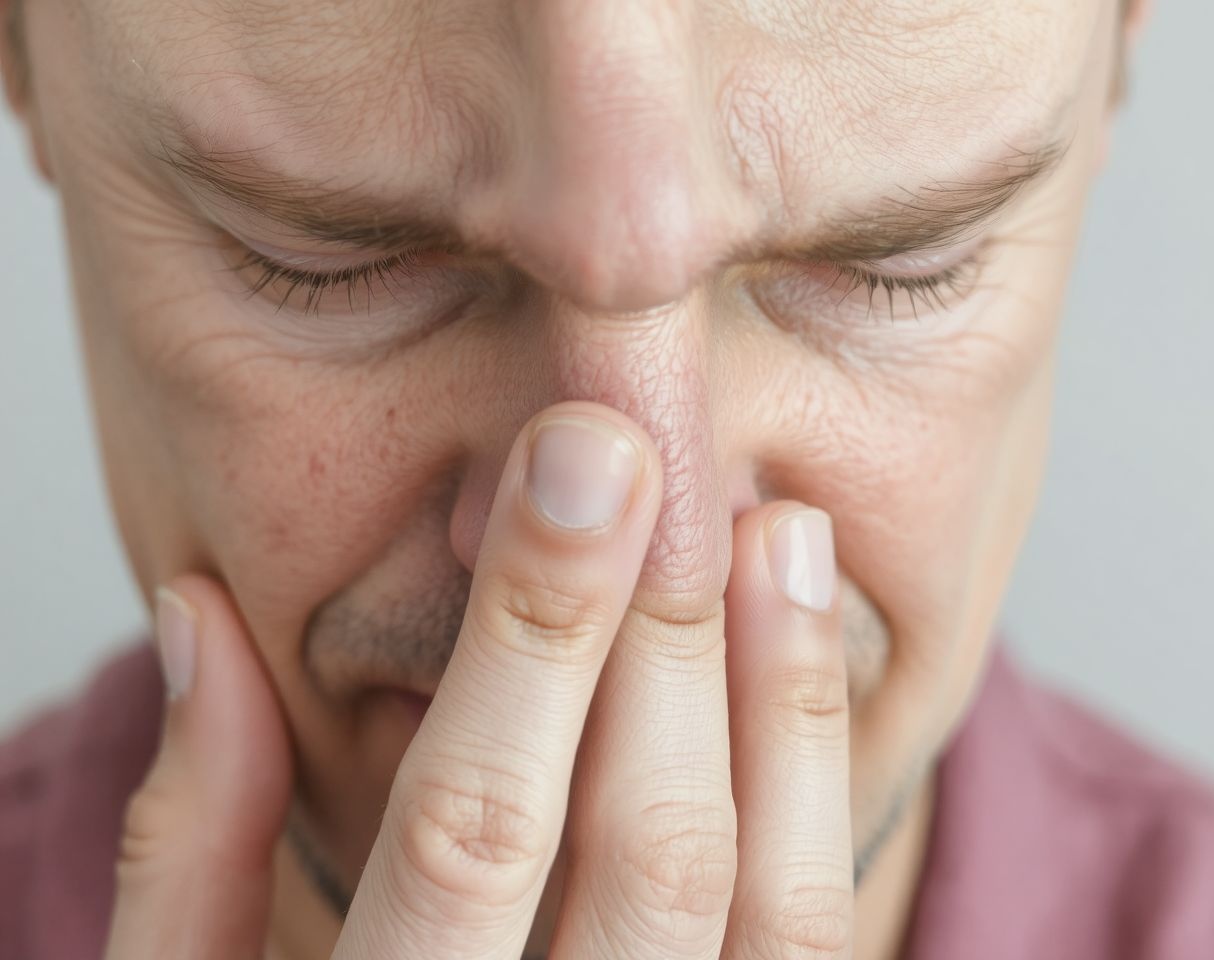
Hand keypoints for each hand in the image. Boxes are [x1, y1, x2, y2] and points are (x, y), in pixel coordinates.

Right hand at [104, 400, 853, 958]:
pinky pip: (814, 953)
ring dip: (786, 709)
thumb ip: (191, 849)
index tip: (577, 461)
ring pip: (773, 915)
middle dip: (666, 640)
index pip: (475, 831)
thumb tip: (202, 626)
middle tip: (676, 459)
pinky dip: (818, 800)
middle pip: (644, 857)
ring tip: (781, 534)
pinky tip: (800, 673)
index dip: (533, 637)